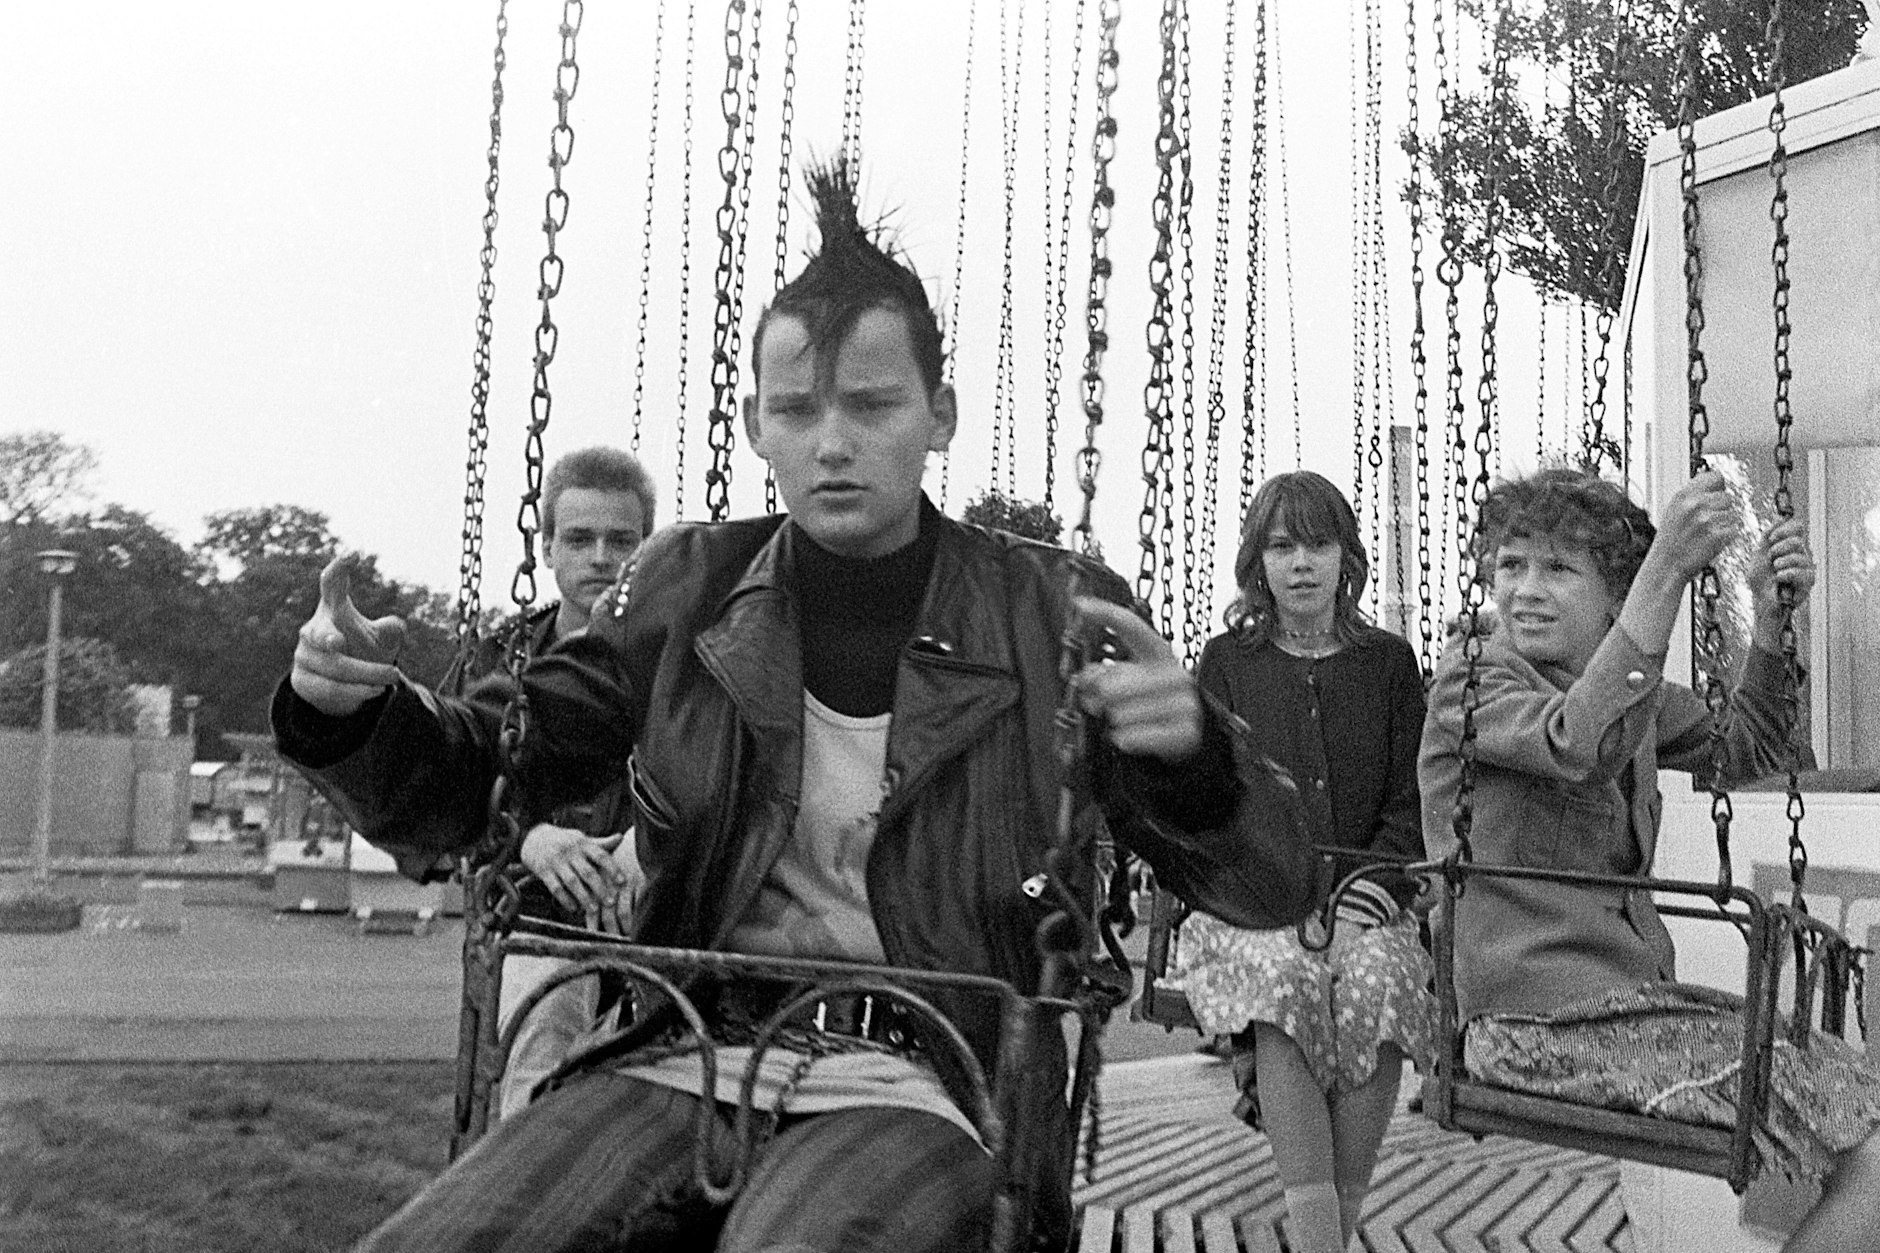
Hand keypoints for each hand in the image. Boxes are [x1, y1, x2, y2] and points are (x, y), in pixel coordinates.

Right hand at [290, 555, 407, 715]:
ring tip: (391, 678)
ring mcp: (304, 655)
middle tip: (339, 642)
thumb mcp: (381, 638)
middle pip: (321, 633)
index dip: (338, 570)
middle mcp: (313, 629)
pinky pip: (329, 689)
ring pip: (334, 667)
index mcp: (332, 609)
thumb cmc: (364, 650)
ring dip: (365, 675)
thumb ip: (389, 629)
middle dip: (328, 637)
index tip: (351, 556)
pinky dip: (354, 693)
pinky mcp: (301, 681)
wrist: (345, 685)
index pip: (331, 585)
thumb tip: (395, 626)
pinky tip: (373, 692)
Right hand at [520, 825, 635, 925]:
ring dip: (584, 897)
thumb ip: (600, 843)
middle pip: (588, 872)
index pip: (601, 855)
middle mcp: (570, 852)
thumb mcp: (580, 838)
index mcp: (582, 843)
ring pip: (572, 882)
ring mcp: (556, 861)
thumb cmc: (562, 839)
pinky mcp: (543, 871)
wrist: (531, 836)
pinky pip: (555, 888)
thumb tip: (621, 837)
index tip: (622, 882)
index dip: (613, 868)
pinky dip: (565, 899)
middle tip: (611, 902)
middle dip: (600, 888)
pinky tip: (574, 909)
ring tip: (593, 910)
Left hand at [1070, 597, 1202, 761]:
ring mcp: (1185, 704)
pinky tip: (1128, 737)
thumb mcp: (1129, 680)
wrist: (1185, 735)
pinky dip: (1124, 740)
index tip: (1079, 605)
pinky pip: (1132, 737)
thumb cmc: (1150, 702)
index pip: (1132, 627)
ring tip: (1122, 721)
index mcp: (1160, 655)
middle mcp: (1176, 674)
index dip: (1105, 613)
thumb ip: (1102, 674)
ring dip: (1113, 721)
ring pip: (1119, 714)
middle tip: (1100, 704)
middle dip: (1098, 697)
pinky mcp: (1185, 732)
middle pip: (1112, 684)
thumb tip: (1084, 678)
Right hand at [1646, 471, 1739, 586]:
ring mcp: (1707, 520)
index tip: (1714, 496)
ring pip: (1732, 514)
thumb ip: (1692, 496)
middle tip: (1707, 523)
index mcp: (1683, 495)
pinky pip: (1734, 530)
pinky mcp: (1718, 535)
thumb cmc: (1669, 541)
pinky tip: (1711, 543)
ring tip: (1707, 534)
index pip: (1715, 476)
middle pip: (1727, 497)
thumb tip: (1714, 483)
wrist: (1665, 567)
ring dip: (1725, 525)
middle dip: (1721, 510)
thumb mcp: (1673, 511)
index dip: (1718, 487)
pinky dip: (1726, 538)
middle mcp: (1695, 504)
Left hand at [1749, 517, 1815, 649]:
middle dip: (1779, 549)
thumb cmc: (1760, 581)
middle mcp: (1802, 555)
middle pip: (1798, 540)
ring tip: (1775, 572)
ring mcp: (1807, 568)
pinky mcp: (1809, 582)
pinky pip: (1803, 572)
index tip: (1772, 539)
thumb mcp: (1759, 555)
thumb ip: (1767, 537)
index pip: (1798, 528)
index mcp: (1790, 547)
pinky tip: (1779, 579)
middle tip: (1772, 561)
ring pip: (1800, 556)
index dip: (1786, 530)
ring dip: (1781, 563)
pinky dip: (1786, 574)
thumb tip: (1780, 518)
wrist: (1762, 602)